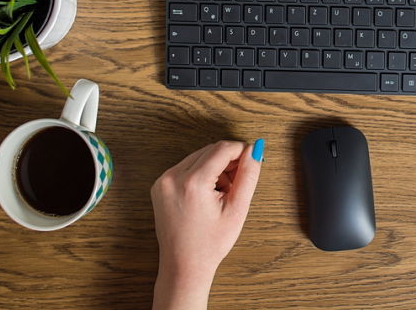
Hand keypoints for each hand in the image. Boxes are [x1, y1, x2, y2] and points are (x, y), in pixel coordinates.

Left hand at [151, 139, 263, 309]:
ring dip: (215, 166)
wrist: (184, 266)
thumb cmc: (210, 244)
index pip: (223, 149)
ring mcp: (163, 181)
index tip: (252, 161)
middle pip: (210, 150)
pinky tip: (209, 194)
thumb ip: (248, 175)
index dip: (242, 151)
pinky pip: (187, 166)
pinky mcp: (160, 185)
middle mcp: (173, 178)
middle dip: (228, 161)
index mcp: (192, 183)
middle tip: (238, 183)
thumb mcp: (237, 209)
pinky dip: (202, 173)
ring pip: (199, 156)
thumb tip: (255, 150)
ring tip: (223, 193)